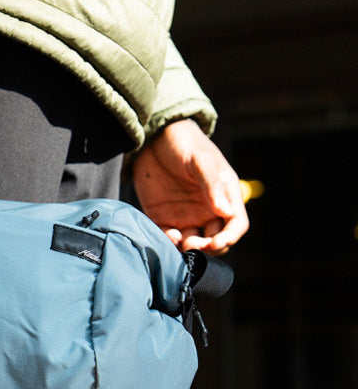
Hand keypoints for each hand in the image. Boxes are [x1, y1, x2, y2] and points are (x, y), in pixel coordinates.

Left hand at [131, 119, 249, 253]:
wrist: (153, 137)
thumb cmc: (184, 143)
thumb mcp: (201, 160)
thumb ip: (212, 184)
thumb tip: (226, 212)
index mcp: (224, 195)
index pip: (236, 225)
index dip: (230, 238)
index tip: (216, 243)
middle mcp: (208, 210)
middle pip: (215, 240)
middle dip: (208, 248)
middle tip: (194, 245)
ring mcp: (186, 216)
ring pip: (193, 244)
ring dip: (189, 250)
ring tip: (181, 242)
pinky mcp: (164, 219)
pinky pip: (170, 239)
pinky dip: (170, 243)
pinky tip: (169, 236)